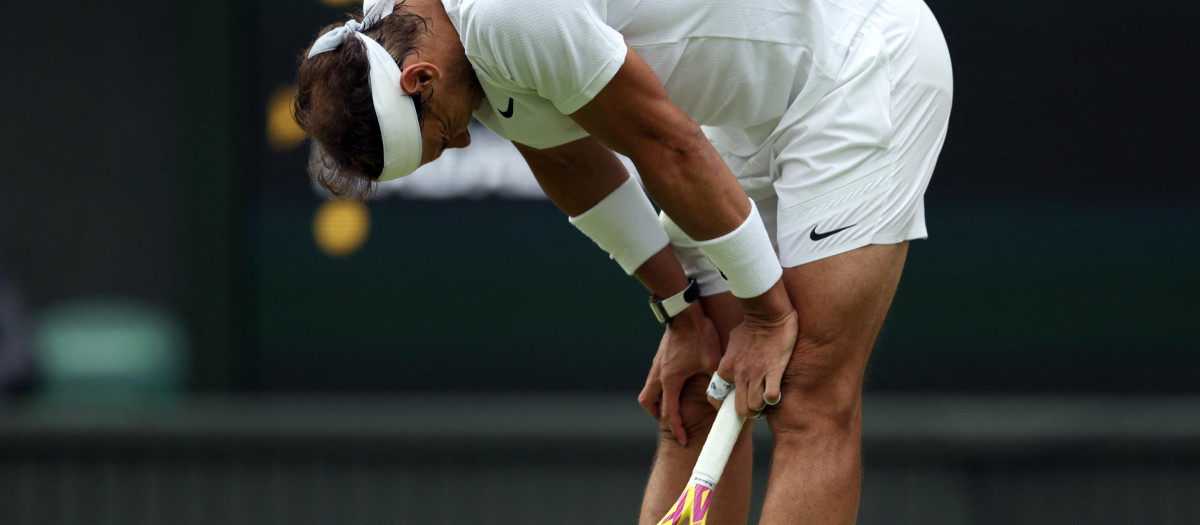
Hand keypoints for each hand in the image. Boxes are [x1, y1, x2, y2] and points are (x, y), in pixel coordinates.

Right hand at [638, 305, 721, 445]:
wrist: (684, 310)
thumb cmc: (699, 334)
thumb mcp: (713, 361)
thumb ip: (716, 383)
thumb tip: (720, 402)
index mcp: (670, 379)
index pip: (669, 412)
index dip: (677, 428)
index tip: (684, 440)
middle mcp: (659, 374)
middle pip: (648, 402)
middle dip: (658, 415)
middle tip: (673, 421)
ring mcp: (657, 364)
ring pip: (648, 389)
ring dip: (657, 400)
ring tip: (671, 405)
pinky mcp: (660, 357)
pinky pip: (654, 378)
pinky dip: (660, 387)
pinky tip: (676, 384)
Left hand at [709, 308, 797, 417]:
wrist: (766, 314)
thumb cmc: (750, 326)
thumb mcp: (732, 342)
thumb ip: (731, 356)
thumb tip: (733, 360)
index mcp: (727, 367)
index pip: (716, 395)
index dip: (723, 405)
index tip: (733, 404)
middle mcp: (739, 373)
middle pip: (740, 408)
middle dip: (748, 411)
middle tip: (755, 405)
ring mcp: (756, 373)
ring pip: (755, 406)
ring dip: (761, 406)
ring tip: (765, 399)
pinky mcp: (774, 370)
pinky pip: (772, 395)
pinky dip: (774, 399)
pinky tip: (775, 392)